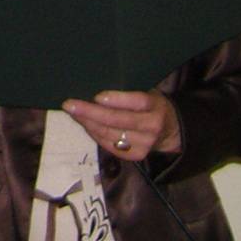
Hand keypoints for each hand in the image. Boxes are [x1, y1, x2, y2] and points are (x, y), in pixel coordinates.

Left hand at [63, 89, 179, 162]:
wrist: (171, 131)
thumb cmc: (151, 105)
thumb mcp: (148, 93)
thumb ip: (129, 91)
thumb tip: (95, 84)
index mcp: (156, 106)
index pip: (137, 102)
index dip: (117, 100)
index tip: (97, 96)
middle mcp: (152, 127)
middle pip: (118, 120)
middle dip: (91, 112)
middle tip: (70, 105)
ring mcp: (144, 144)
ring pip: (109, 134)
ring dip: (87, 123)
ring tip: (72, 112)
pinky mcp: (135, 156)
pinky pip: (108, 144)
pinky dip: (93, 133)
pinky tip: (84, 123)